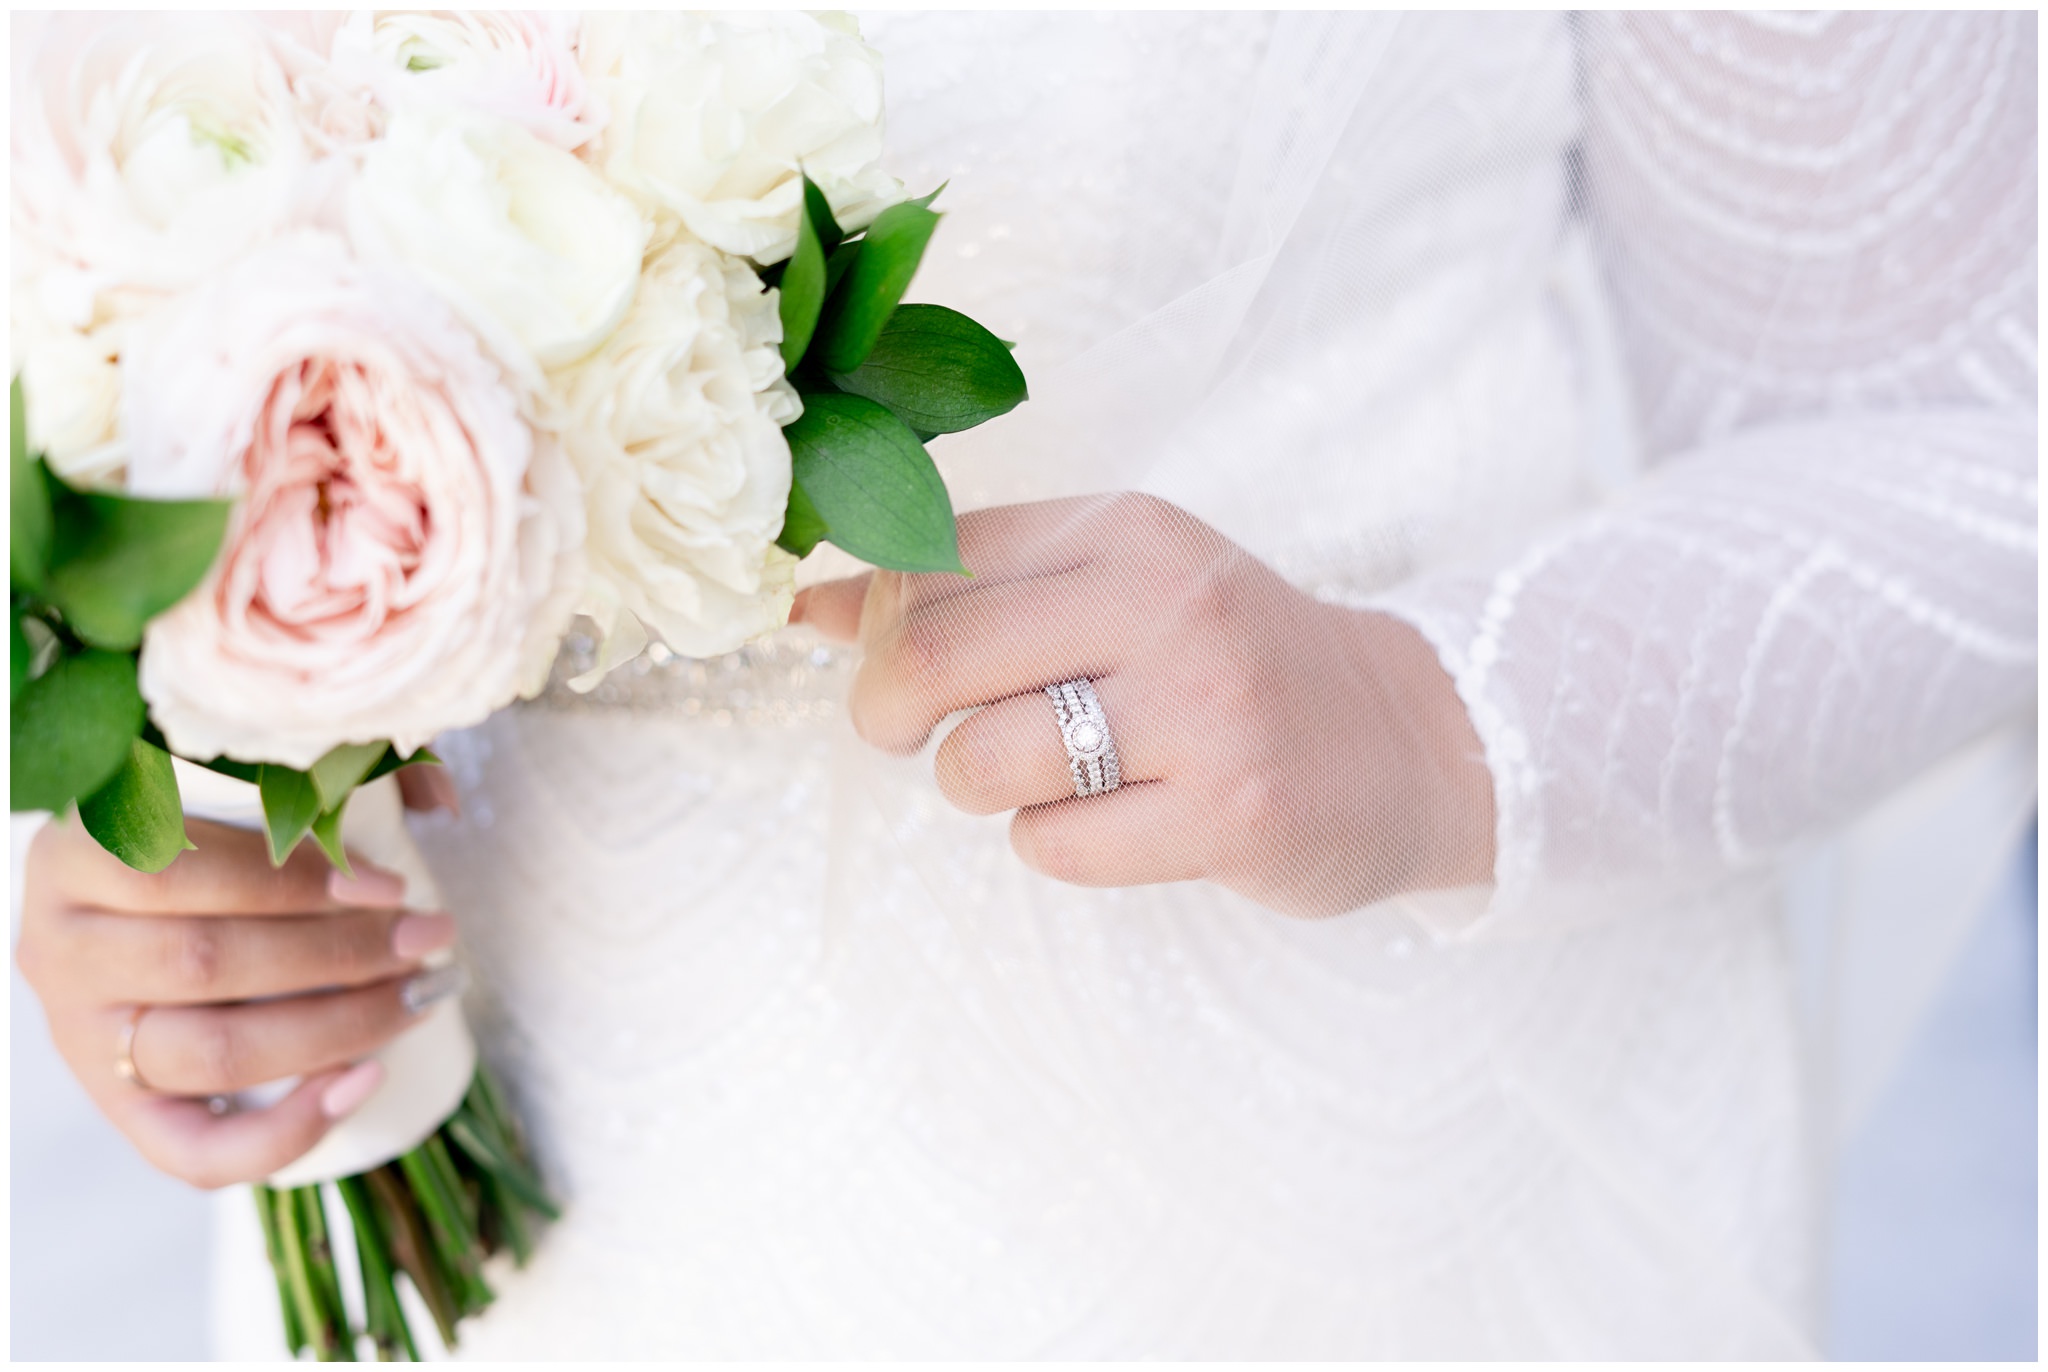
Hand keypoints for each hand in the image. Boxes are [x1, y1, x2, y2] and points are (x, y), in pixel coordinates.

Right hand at [14, 813, 460, 1188]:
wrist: (129, 911)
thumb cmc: (208, 834)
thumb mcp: (249, 783)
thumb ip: (340, 768)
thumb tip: (440, 804)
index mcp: (78, 852)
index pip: (179, 871)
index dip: (293, 883)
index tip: (391, 887)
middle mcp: (62, 948)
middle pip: (205, 963)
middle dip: (338, 954)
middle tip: (426, 937)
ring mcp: (83, 1037)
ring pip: (210, 1051)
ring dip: (335, 1029)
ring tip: (417, 995)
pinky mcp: (117, 1107)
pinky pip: (191, 1150)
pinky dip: (286, 1132)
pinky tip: (363, 1084)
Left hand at [795, 493, 1496, 917]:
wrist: (1409, 739)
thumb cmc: (1231, 664)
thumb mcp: (1121, 589)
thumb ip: (976, 589)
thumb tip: (807, 611)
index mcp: (1128, 529)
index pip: (934, 558)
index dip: (874, 622)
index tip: (890, 662)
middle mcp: (1166, 602)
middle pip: (932, 655)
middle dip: (887, 713)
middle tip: (910, 736)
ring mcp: (1204, 710)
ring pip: (984, 762)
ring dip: (982, 787)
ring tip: (1045, 777)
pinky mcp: (1229, 813)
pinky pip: (1053, 847)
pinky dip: (1057, 847)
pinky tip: (1120, 822)